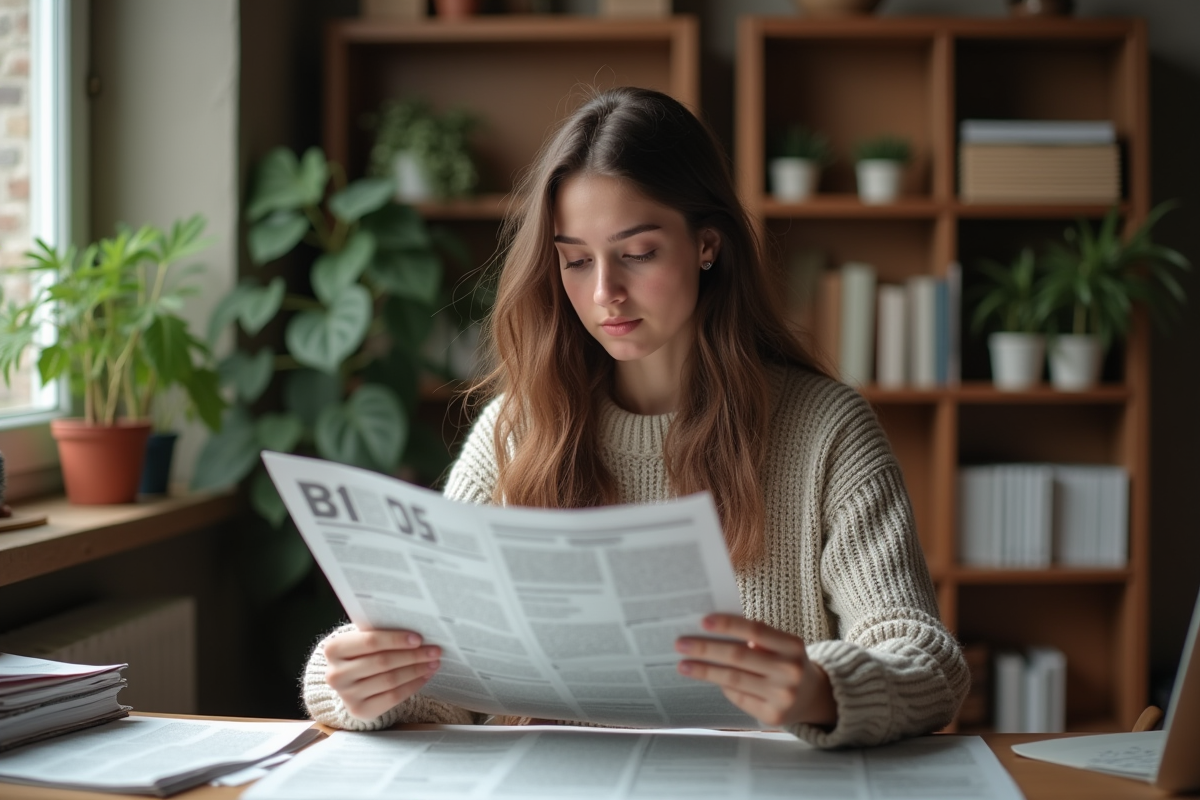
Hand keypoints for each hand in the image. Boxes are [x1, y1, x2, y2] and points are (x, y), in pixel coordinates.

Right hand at [323, 629, 440, 720]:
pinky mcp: (359, 710)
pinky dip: (412, 686)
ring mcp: (346, 695)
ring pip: (390, 680)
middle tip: (434, 651)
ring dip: (416, 670)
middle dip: (413, 656)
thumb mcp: (361, 640)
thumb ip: (380, 635)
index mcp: (334, 649)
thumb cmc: (361, 653)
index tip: (419, 638)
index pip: (370, 642)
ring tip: (433, 663)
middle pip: (382, 662)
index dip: (396, 640)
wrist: (347, 681)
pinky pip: (392, 698)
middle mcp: (336, 674)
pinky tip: (424, 676)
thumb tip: (418, 635)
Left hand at [675, 614, 836, 728]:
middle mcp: (790, 671)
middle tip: (680, 644)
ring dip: (704, 671)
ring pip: (733, 679)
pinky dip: (722, 686)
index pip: (755, 630)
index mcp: (792, 646)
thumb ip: (755, 637)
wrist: (813, 697)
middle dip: (706, 649)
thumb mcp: (781, 644)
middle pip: (739, 656)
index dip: (728, 624)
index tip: (702, 621)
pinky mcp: (772, 716)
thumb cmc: (787, 661)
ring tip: (683, 664)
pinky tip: (709, 678)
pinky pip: (738, 697)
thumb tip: (710, 631)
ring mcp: (782, 696)